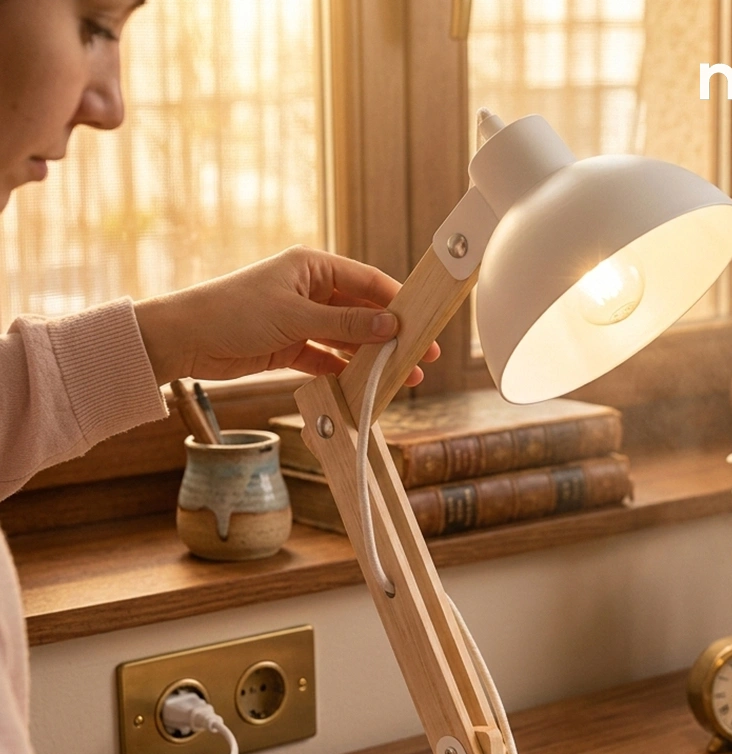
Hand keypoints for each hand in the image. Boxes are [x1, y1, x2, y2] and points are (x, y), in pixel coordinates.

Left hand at [134, 245, 440, 385]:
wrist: (183, 339)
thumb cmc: (233, 311)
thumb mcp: (296, 316)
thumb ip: (346, 323)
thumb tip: (392, 325)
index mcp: (313, 267)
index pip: (368, 282)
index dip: (399, 303)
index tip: (425, 323)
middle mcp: (310, 291)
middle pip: (362, 313)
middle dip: (392, 335)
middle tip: (422, 356)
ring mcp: (301, 320)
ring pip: (348, 339)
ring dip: (373, 358)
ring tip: (402, 377)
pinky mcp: (290, 347)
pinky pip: (327, 359)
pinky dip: (345, 371)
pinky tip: (367, 385)